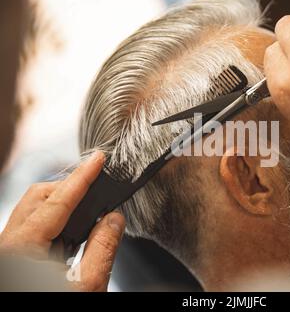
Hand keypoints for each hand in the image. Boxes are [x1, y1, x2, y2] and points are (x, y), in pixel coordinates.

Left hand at [0, 151, 125, 290]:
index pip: (57, 203)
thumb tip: (113, 218)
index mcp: (22, 252)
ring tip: (88, 205)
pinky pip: (32, 223)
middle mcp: (9, 246)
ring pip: (32, 208)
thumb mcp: (88, 287)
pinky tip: (72, 225)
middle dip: (68, 186)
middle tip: (96, 182)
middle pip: (38, 198)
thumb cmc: (59, 308)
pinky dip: (55, 217)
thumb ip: (103, 248)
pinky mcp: (15, 255)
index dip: (81, 178)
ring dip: (61, 201)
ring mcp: (9, 250)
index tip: (98, 159)